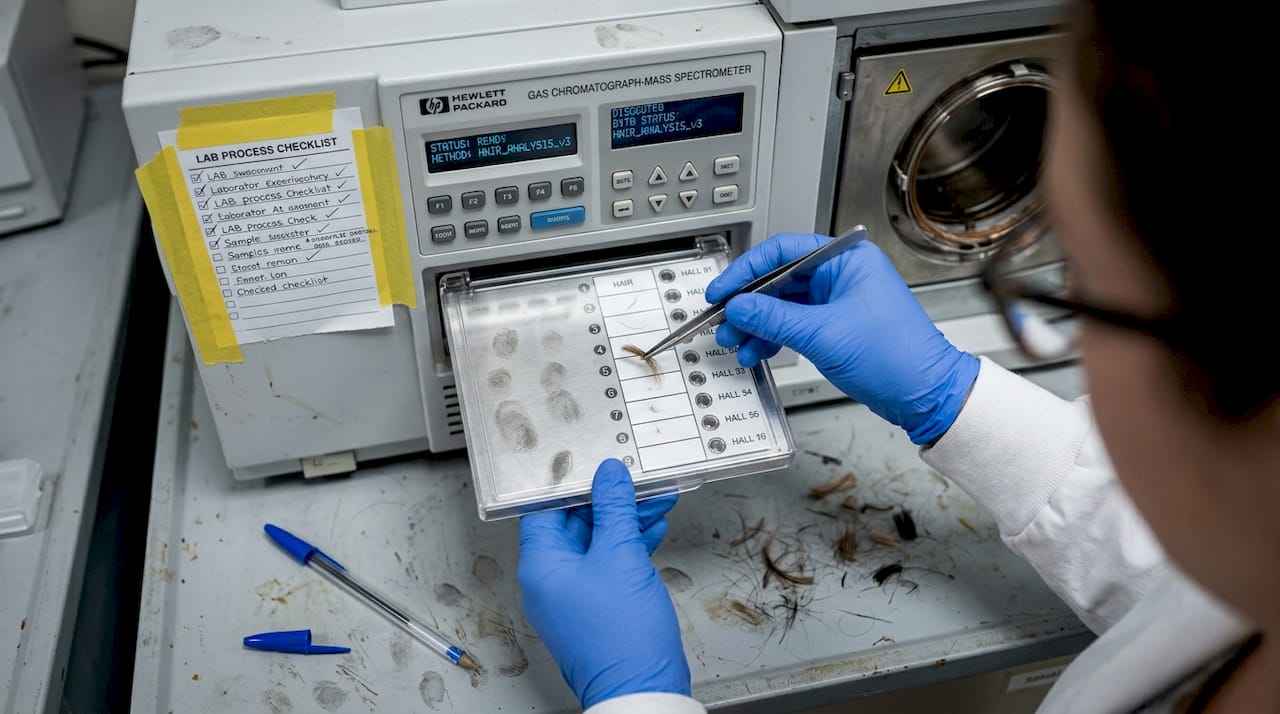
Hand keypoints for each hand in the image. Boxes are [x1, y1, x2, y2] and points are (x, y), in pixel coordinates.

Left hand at [518, 459, 688, 708]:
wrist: (643, 689)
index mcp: (541, 566)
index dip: (568, 484)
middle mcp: (551, 580)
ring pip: (597, 542)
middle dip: (609, 500)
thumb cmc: (621, 639)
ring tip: (654, 500)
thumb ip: (614, 509)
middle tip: (635, 482)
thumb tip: (608, 476)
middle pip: (574, 523)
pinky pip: (610, 563)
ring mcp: (575, 595)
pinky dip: (630, 545)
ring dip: (625, 520)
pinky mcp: (598, 605)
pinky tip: (653, 528)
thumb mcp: (620, 556)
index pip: (543, 509)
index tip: (592, 465)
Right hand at [706, 232, 978, 443]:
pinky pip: (793, 324)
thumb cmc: (896, 357)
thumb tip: (739, 306)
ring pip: (783, 305)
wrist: (924, 394)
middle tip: (724, 322)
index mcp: (846, 259)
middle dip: (748, 304)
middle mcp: (841, 274)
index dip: (745, 270)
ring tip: (736, 342)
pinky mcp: (835, 325)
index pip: (782, 251)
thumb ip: (774, 318)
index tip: (722, 290)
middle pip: (778, 279)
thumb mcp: (824, 334)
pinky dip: (772, 337)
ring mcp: (837, 300)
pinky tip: (756, 351)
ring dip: (756, 324)